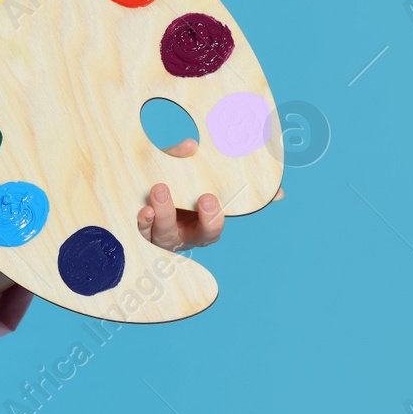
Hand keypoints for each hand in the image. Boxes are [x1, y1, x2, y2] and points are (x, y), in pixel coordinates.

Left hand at [137, 138, 286, 251]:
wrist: (134, 194)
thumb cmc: (176, 189)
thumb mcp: (197, 180)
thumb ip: (226, 178)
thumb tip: (277, 193)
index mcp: (199, 225)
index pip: (213, 228)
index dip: (215, 218)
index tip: (212, 199)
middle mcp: (181, 234)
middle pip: (197, 235)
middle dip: (204, 219)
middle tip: (205, 197)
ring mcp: (158, 235)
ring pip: (164, 233)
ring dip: (164, 212)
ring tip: (161, 189)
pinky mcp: (137, 231)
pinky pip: (140, 230)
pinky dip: (143, 220)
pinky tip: (144, 209)